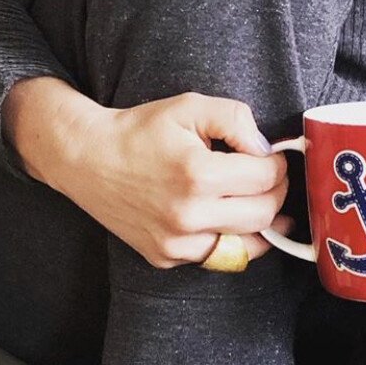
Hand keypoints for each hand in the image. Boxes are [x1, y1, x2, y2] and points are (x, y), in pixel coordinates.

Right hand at [57, 91, 295, 269]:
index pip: (266, 178)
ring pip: (248, 245)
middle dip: (276, 192)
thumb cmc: (139, 131)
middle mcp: (189, 215)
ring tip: (257, 200)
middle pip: (264, 213)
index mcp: (198, 174)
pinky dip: (229, 239)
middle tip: (270, 177)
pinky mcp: (166, 258)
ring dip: (260, 222)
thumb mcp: (189, 106)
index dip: (277, 164)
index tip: (272, 157)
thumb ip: (236, 119)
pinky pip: (217, 256)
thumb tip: (265, 149)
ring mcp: (176, 243)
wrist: (88, 159)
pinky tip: (224, 217)